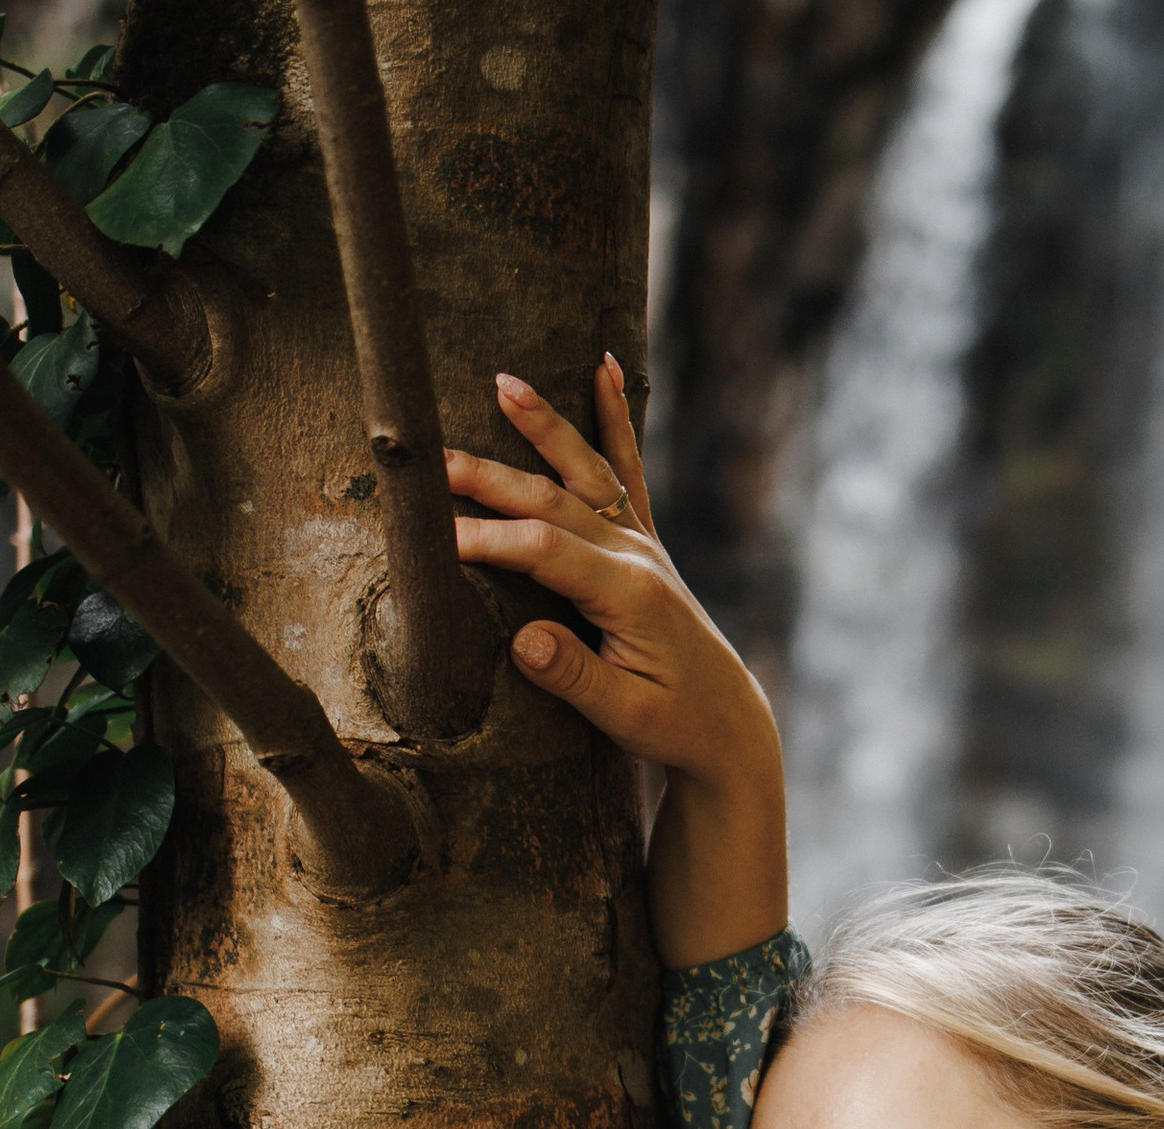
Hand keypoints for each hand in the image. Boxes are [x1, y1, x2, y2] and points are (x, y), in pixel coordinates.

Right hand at [446, 361, 784, 965]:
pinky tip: (606, 368)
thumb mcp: (623, 715)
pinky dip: (616, 419)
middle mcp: (638, 557)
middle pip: (554, 501)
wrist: (730, 723)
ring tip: (503, 383)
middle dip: (491, 478)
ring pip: (585, 472)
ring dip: (544, 426)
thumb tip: (522, 641)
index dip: (490, 541)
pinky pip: (628, 471)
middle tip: (433, 460)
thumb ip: (574, 676)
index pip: (546, 551)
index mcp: (630, 595)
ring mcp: (644, 544)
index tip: (437, 538)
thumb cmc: (674, 725)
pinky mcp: (646, 544)